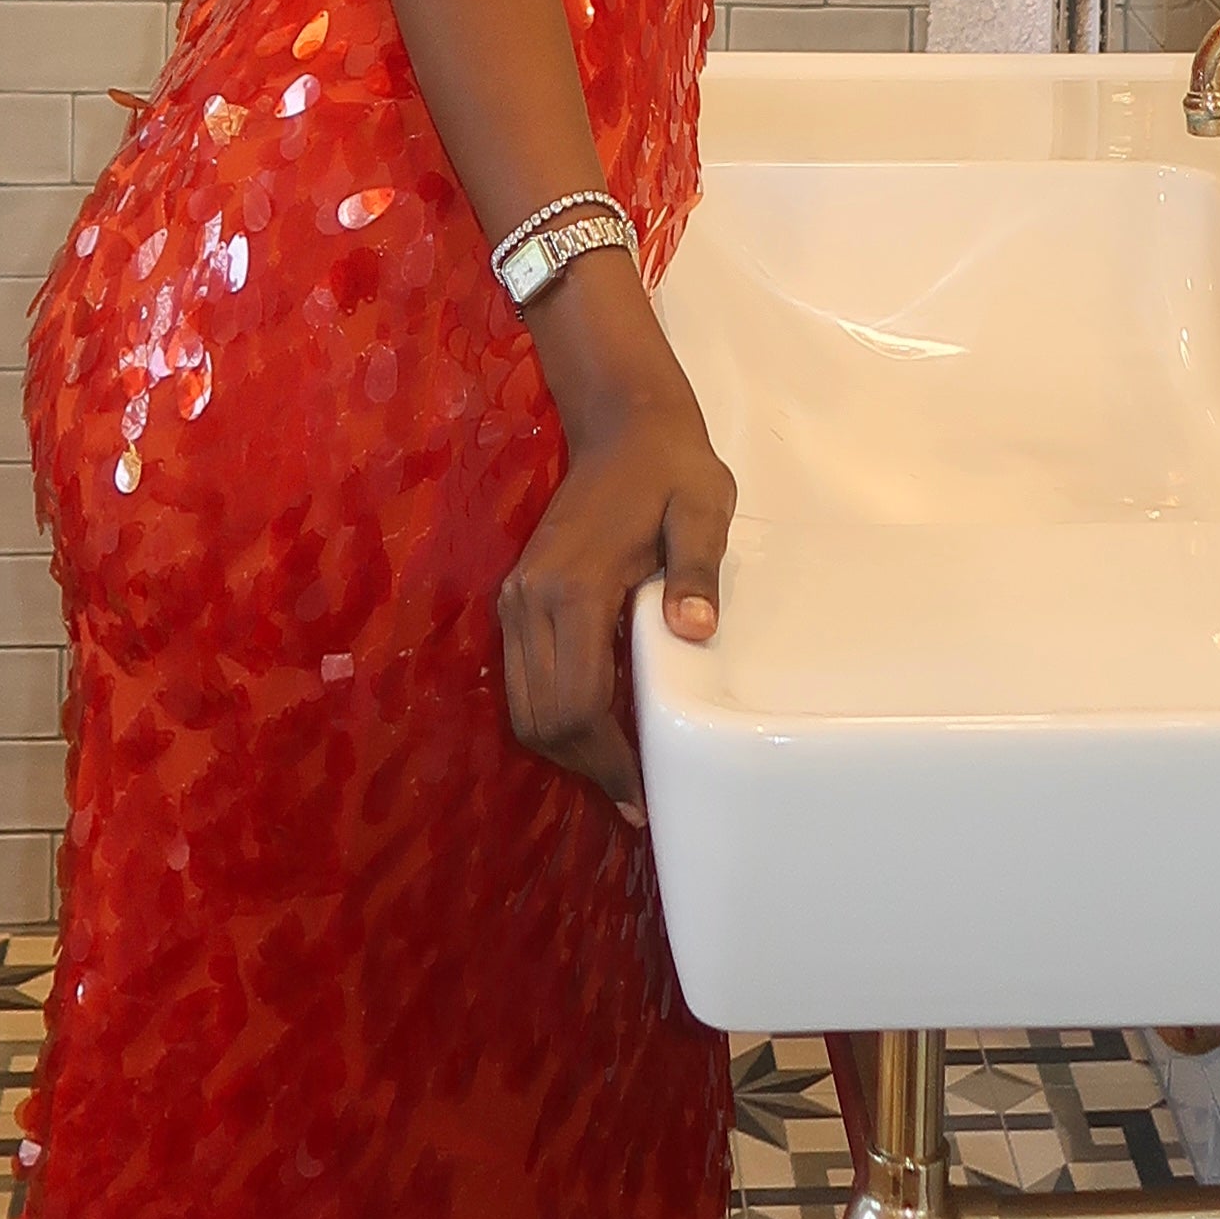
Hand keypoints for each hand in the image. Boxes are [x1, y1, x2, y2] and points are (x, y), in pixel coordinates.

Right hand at [495, 317, 732, 819]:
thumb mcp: (702, 510)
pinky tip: (595, 726)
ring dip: (565, 746)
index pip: (577, 704)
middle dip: (585, 765)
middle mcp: (531, 599)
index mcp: (575, 586)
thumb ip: (698, 572)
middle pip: (540, 719)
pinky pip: (522, 678)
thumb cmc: (672, 470)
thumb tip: (695, 631)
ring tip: (618, 770)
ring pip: (522, 705)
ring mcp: (516, 597)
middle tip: (634, 795)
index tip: (641, 795)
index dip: (607, 761)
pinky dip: (552, 715)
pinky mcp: (517, 595)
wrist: (623, 423)